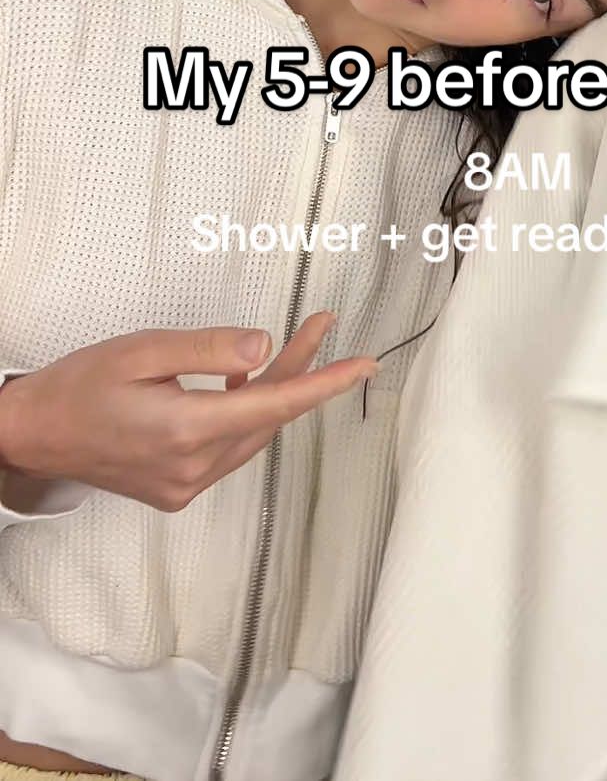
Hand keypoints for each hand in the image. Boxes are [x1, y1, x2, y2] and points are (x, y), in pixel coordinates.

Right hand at [0, 313, 376, 511]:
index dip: (325, 384)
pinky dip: (244, 414)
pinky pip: (228, 449)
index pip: (275, 406)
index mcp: (186, 431)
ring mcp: (185, 485)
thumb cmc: (80, 386)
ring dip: (274, 392)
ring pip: (251, 434)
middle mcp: (192, 468)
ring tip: (293, 346)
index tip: (364, 366)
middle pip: (268, 417)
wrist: (33, 434)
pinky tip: (243, 381)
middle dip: (301, 371)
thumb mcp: (144, 350)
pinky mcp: (176, 489)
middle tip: (322, 327)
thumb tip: (265, 346)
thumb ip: (209, 348)